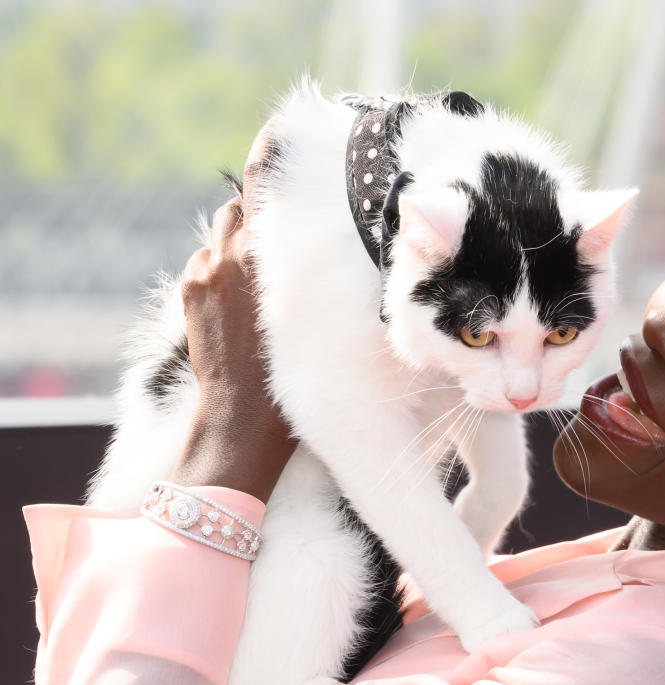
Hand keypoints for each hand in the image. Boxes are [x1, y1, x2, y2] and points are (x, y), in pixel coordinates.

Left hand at [171, 158, 294, 500]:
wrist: (242, 418)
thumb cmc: (293, 375)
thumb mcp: (312, 311)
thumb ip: (305, 264)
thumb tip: (308, 236)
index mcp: (265, 255)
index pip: (260, 180)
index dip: (269, 149)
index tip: (281, 127)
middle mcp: (230, 253)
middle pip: (243, 204)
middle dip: (261, 214)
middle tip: (284, 238)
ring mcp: (206, 271)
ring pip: (224, 233)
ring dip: (241, 245)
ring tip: (261, 282)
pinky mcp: (191, 289)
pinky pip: (208, 261)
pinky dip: (223, 271)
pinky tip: (240, 304)